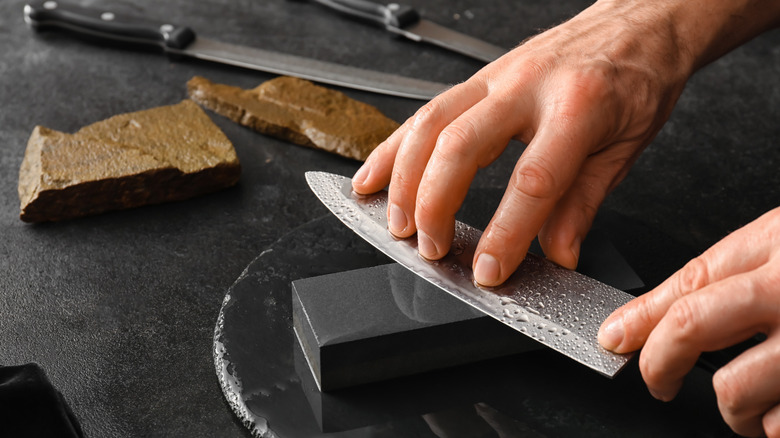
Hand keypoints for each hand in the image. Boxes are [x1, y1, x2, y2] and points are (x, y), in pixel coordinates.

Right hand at [352, 0, 692, 285]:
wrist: (638, 20)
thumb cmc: (637, 77)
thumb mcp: (625, 148)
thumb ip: (583, 204)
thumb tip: (558, 255)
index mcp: (578, 107)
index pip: (532, 181)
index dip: (504, 233)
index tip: (489, 270)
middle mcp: (528, 86)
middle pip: (460, 146)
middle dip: (434, 205)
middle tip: (432, 249)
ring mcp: (497, 77)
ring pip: (431, 123)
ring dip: (404, 178)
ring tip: (396, 223)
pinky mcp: (479, 78)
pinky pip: (426, 110)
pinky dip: (394, 146)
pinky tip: (375, 174)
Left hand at [599, 207, 779, 436]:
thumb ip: (740, 271)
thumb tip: (666, 313)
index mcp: (775, 243)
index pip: (686, 282)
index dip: (640, 318)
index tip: (612, 338)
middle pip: (690, 327)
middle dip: (659, 364)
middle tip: (659, 383)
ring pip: (735, 387)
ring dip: (731, 411)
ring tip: (744, 409)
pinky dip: (774, 425)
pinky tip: (777, 414)